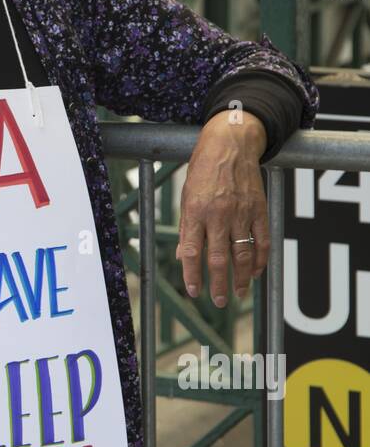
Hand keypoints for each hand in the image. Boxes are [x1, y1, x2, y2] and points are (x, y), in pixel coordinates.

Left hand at [175, 111, 269, 306]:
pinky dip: (261, 260)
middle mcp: (218, 214)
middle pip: (218, 259)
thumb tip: (183, 257)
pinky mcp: (259, 210)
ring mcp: (241, 213)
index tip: (194, 292)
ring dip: (242, 279)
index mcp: (195, 211)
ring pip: (243, 255)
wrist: (231, 144)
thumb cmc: (203, 169)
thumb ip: (187, 227)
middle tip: (218, 302)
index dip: (192, 275)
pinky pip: (262, 241)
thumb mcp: (186, 196)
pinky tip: (257, 272)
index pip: (191, 252)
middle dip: (218, 285)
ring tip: (239, 293)